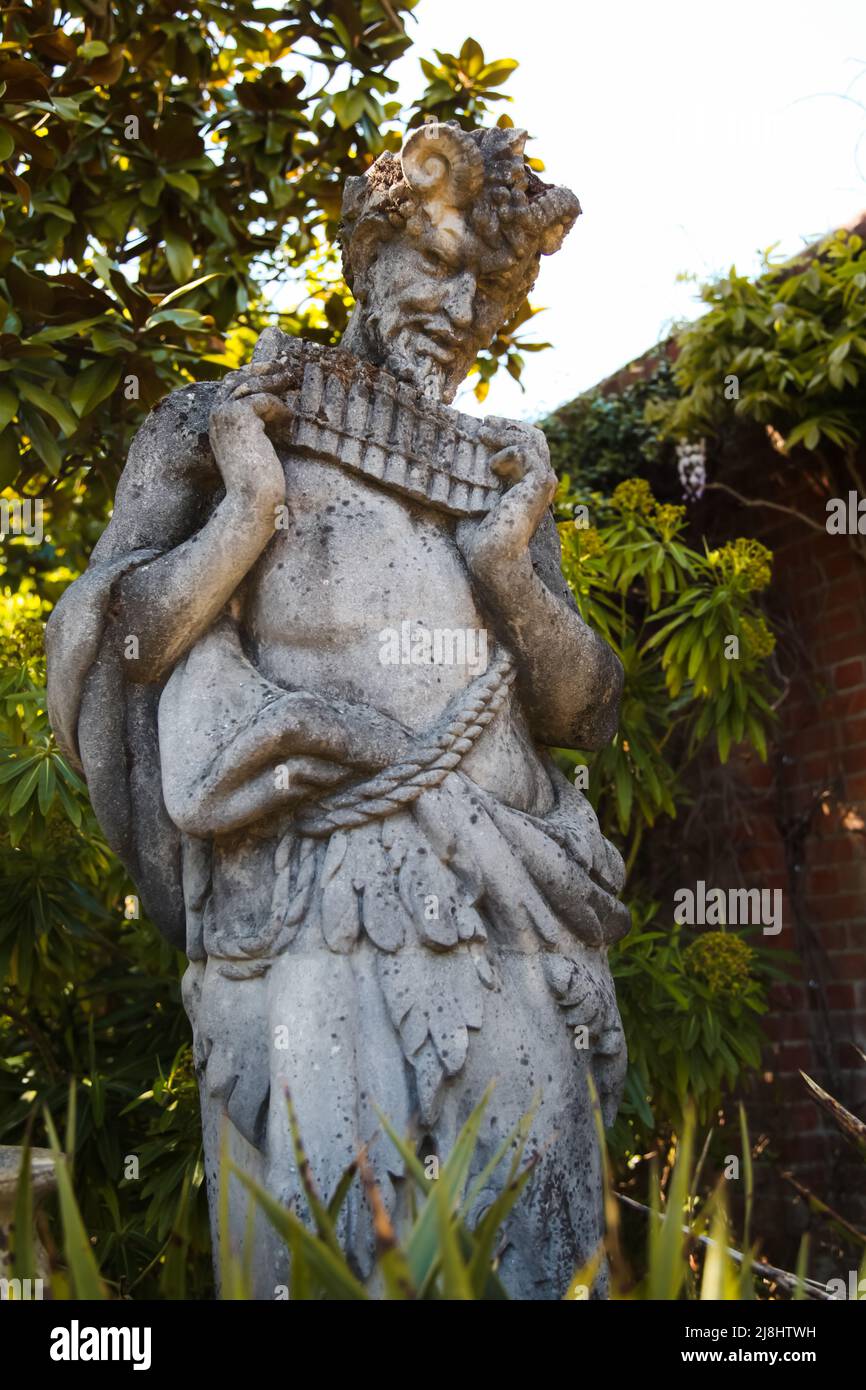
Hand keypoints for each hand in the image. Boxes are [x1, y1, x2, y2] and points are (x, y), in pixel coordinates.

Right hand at [209, 361, 294, 507]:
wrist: (250, 503)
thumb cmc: (258, 487)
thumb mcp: (256, 452)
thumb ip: (258, 432)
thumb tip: (277, 415)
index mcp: (217, 425)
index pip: (230, 388)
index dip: (249, 375)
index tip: (270, 368)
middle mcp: (216, 417)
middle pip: (237, 380)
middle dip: (260, 369)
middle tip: (284, 365)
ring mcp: (225, 415)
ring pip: (251, 385)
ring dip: (274, 380)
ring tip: (292, 378)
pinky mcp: (239, 417)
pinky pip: (263, 400)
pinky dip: (279, 407)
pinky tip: (290, 419)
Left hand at [456, 419, 556, 585]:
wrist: (490, 560)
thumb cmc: (477, 540)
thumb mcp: (471, 501)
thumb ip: (472, 480)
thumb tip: (447, 460)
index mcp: (525, 485)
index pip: (526, 446)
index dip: (507, 432)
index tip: (482, 427)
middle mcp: (537, 483)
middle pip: (534, 437)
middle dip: (509, 425)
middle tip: (484, 422)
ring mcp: (541, 483)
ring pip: (533, 439)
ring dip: (505, 431)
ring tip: (482, 433)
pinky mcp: (539, 485)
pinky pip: (526, 452)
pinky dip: (507, 451)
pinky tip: (490, 466)